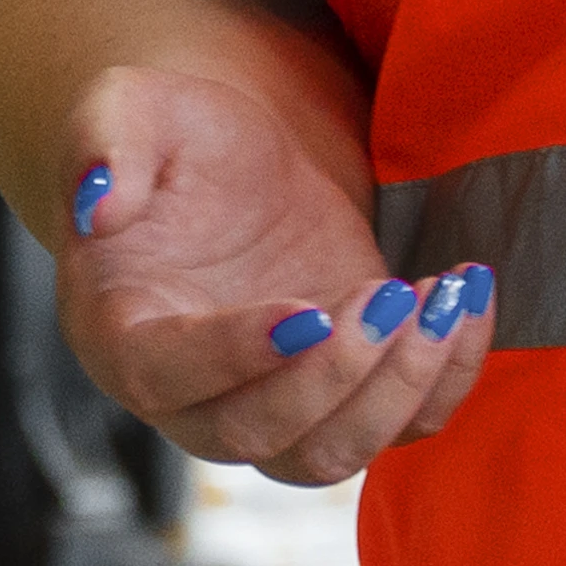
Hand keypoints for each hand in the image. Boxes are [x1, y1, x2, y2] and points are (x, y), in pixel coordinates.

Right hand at [45, 58, 489, 486]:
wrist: (243, 163)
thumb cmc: (175, 138)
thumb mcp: (126, 109)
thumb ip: (101, 142)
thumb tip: (97, 200)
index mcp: (121, 332)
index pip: (165, 374)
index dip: (235, 356)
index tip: (307, 313)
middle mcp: (190, 394)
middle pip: (254, 436)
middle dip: (332, 377)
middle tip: (388, 296)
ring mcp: (273, 405)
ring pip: (328, 456)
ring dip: (394, 394)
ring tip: (439, 303)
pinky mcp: (347, 393)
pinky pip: (400, 428)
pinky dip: (445, 383)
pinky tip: (468, 302)